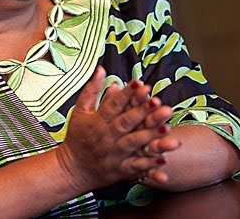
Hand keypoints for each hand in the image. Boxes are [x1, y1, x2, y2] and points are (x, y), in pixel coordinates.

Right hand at [57, 66, 179, 189]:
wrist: (72, 168)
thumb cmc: (78, 136)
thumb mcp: (80, 111)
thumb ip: (92, 90)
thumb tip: (102, 69)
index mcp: (96, 121)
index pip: (113, 105)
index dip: (127, 94)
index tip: (141, 83)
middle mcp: (105, 136)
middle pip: (125, 123)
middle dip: (142, 112)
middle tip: (159, 102)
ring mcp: (113, 154)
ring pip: (133, 143)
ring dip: (150, 136)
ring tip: (167, 128)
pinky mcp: (119, 170)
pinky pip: (135, 167)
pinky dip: (148, 165)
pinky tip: (163, 160)